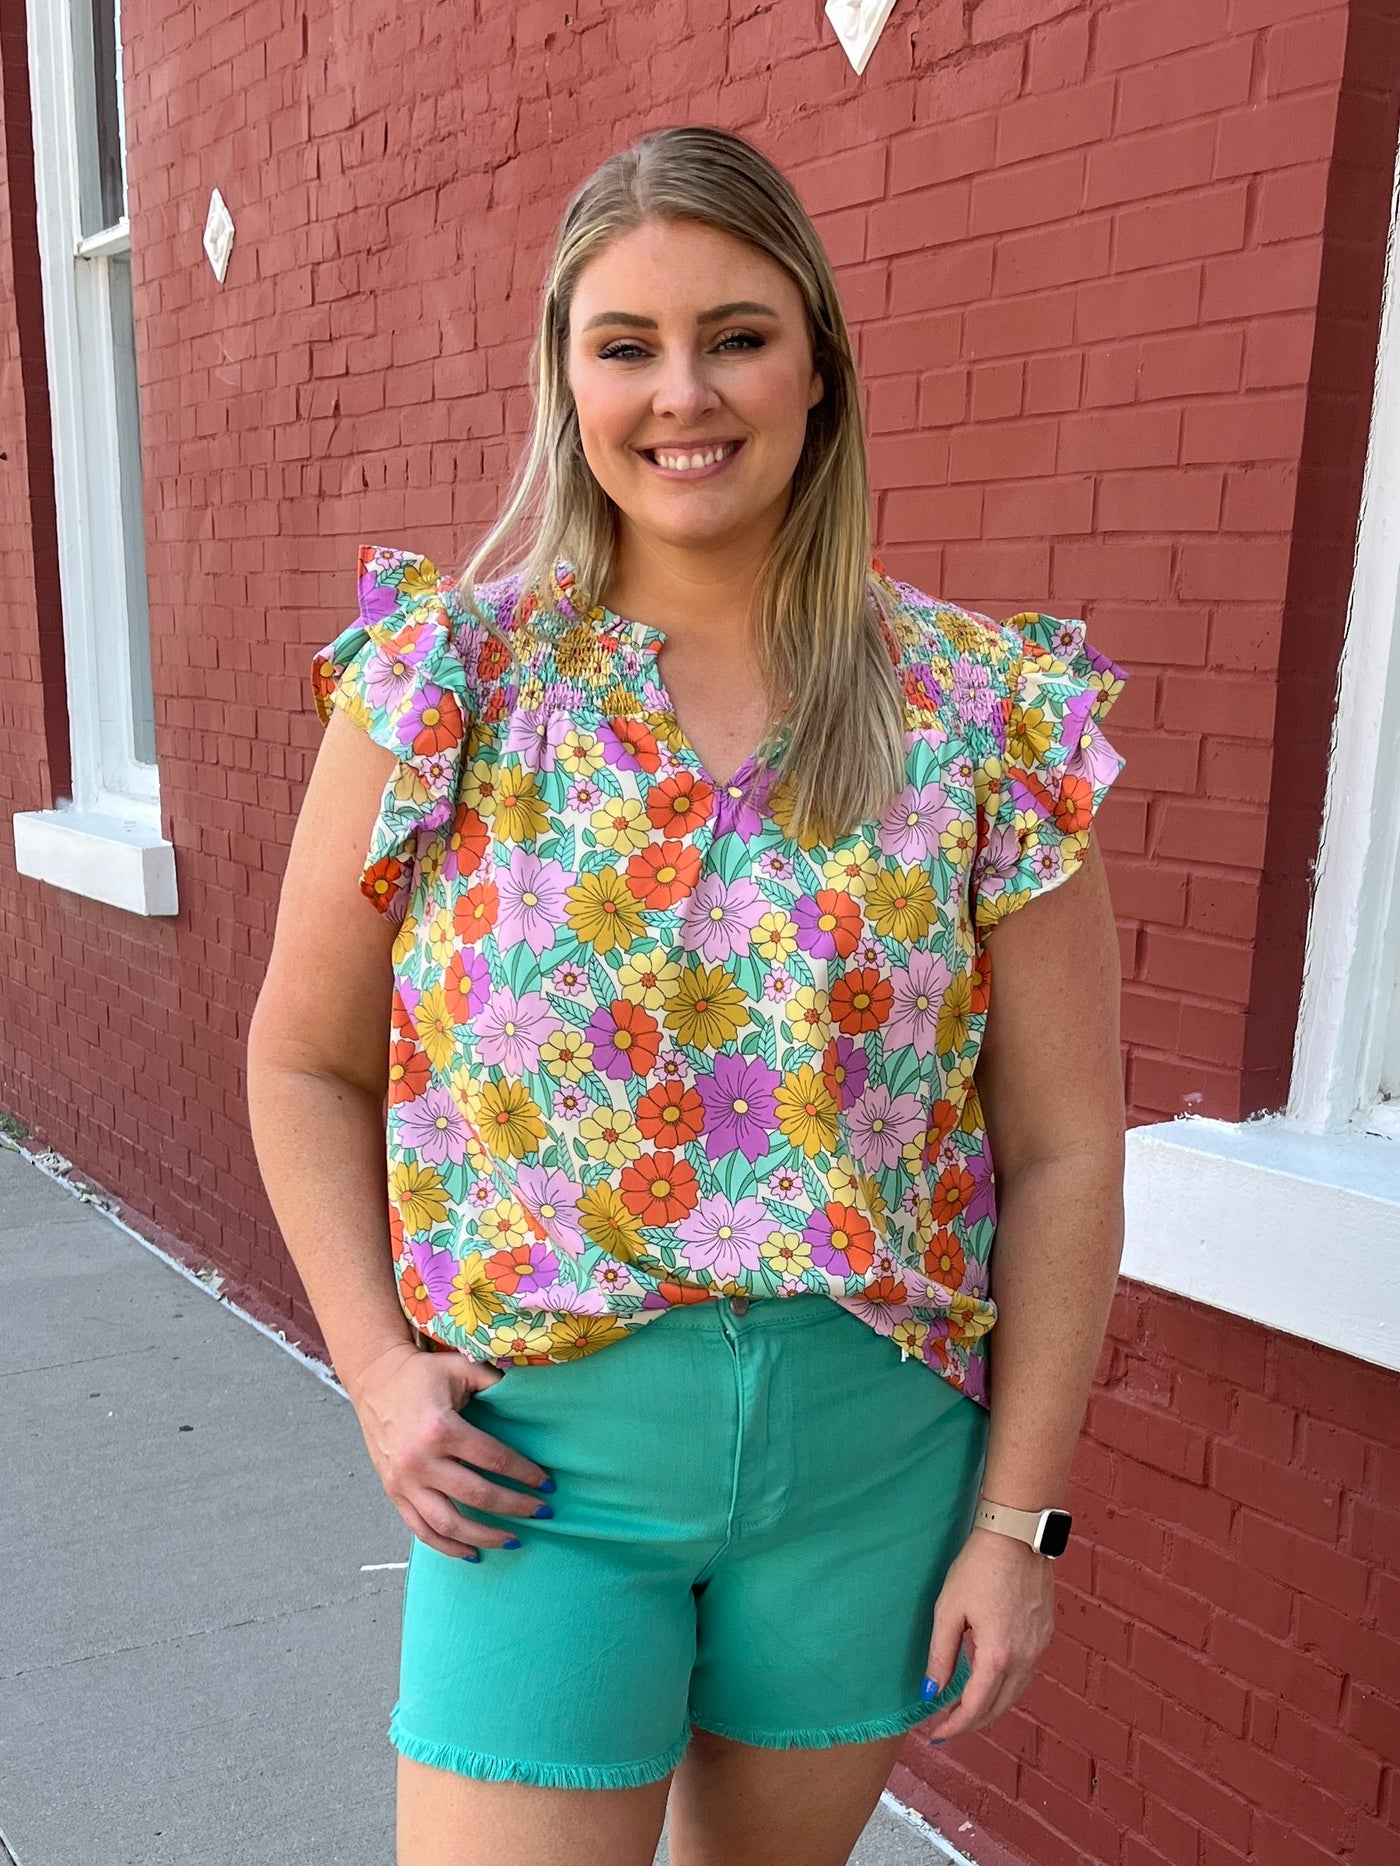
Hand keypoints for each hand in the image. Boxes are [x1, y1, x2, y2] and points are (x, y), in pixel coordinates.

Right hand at [343, 1340, 554, 1558]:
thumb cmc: (422, 1373)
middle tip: (542, 1513)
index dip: (525, 1474)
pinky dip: (447, 1546)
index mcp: (440, 1429)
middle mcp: (419, 1461)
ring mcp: (403, 1482)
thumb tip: (532, 1397)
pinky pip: (421, 1530)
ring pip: (448, 1524)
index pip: (493, 1459)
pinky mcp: (393, 1493)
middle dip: (515, 1507)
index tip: (548, 1484)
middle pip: (477, 1495)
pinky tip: (472, 1553)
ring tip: (513, 1541)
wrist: (375, 1380)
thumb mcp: (460, 1366)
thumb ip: (495, 1381)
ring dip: (484, 1536)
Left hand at [919, 1525, 1055, 1741]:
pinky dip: (1006, 1686)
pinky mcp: (1044, 1635)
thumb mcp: (949, 1609)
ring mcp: (1039, 1647)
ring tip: (965, 1709)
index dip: (954, 1725)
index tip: (936, 1734)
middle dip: (972, 1722)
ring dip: (990, 1706)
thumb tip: (931, 1692)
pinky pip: (1026, 1673)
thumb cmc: (978, 1567)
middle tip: (946, 1726)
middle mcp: (1024, 1658)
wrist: (1017, 1536)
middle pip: (998, 1707)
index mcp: (998, 1656)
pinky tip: (989, 1680)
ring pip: (1015, 1693)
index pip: (975, 1707)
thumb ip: (940, 1655)